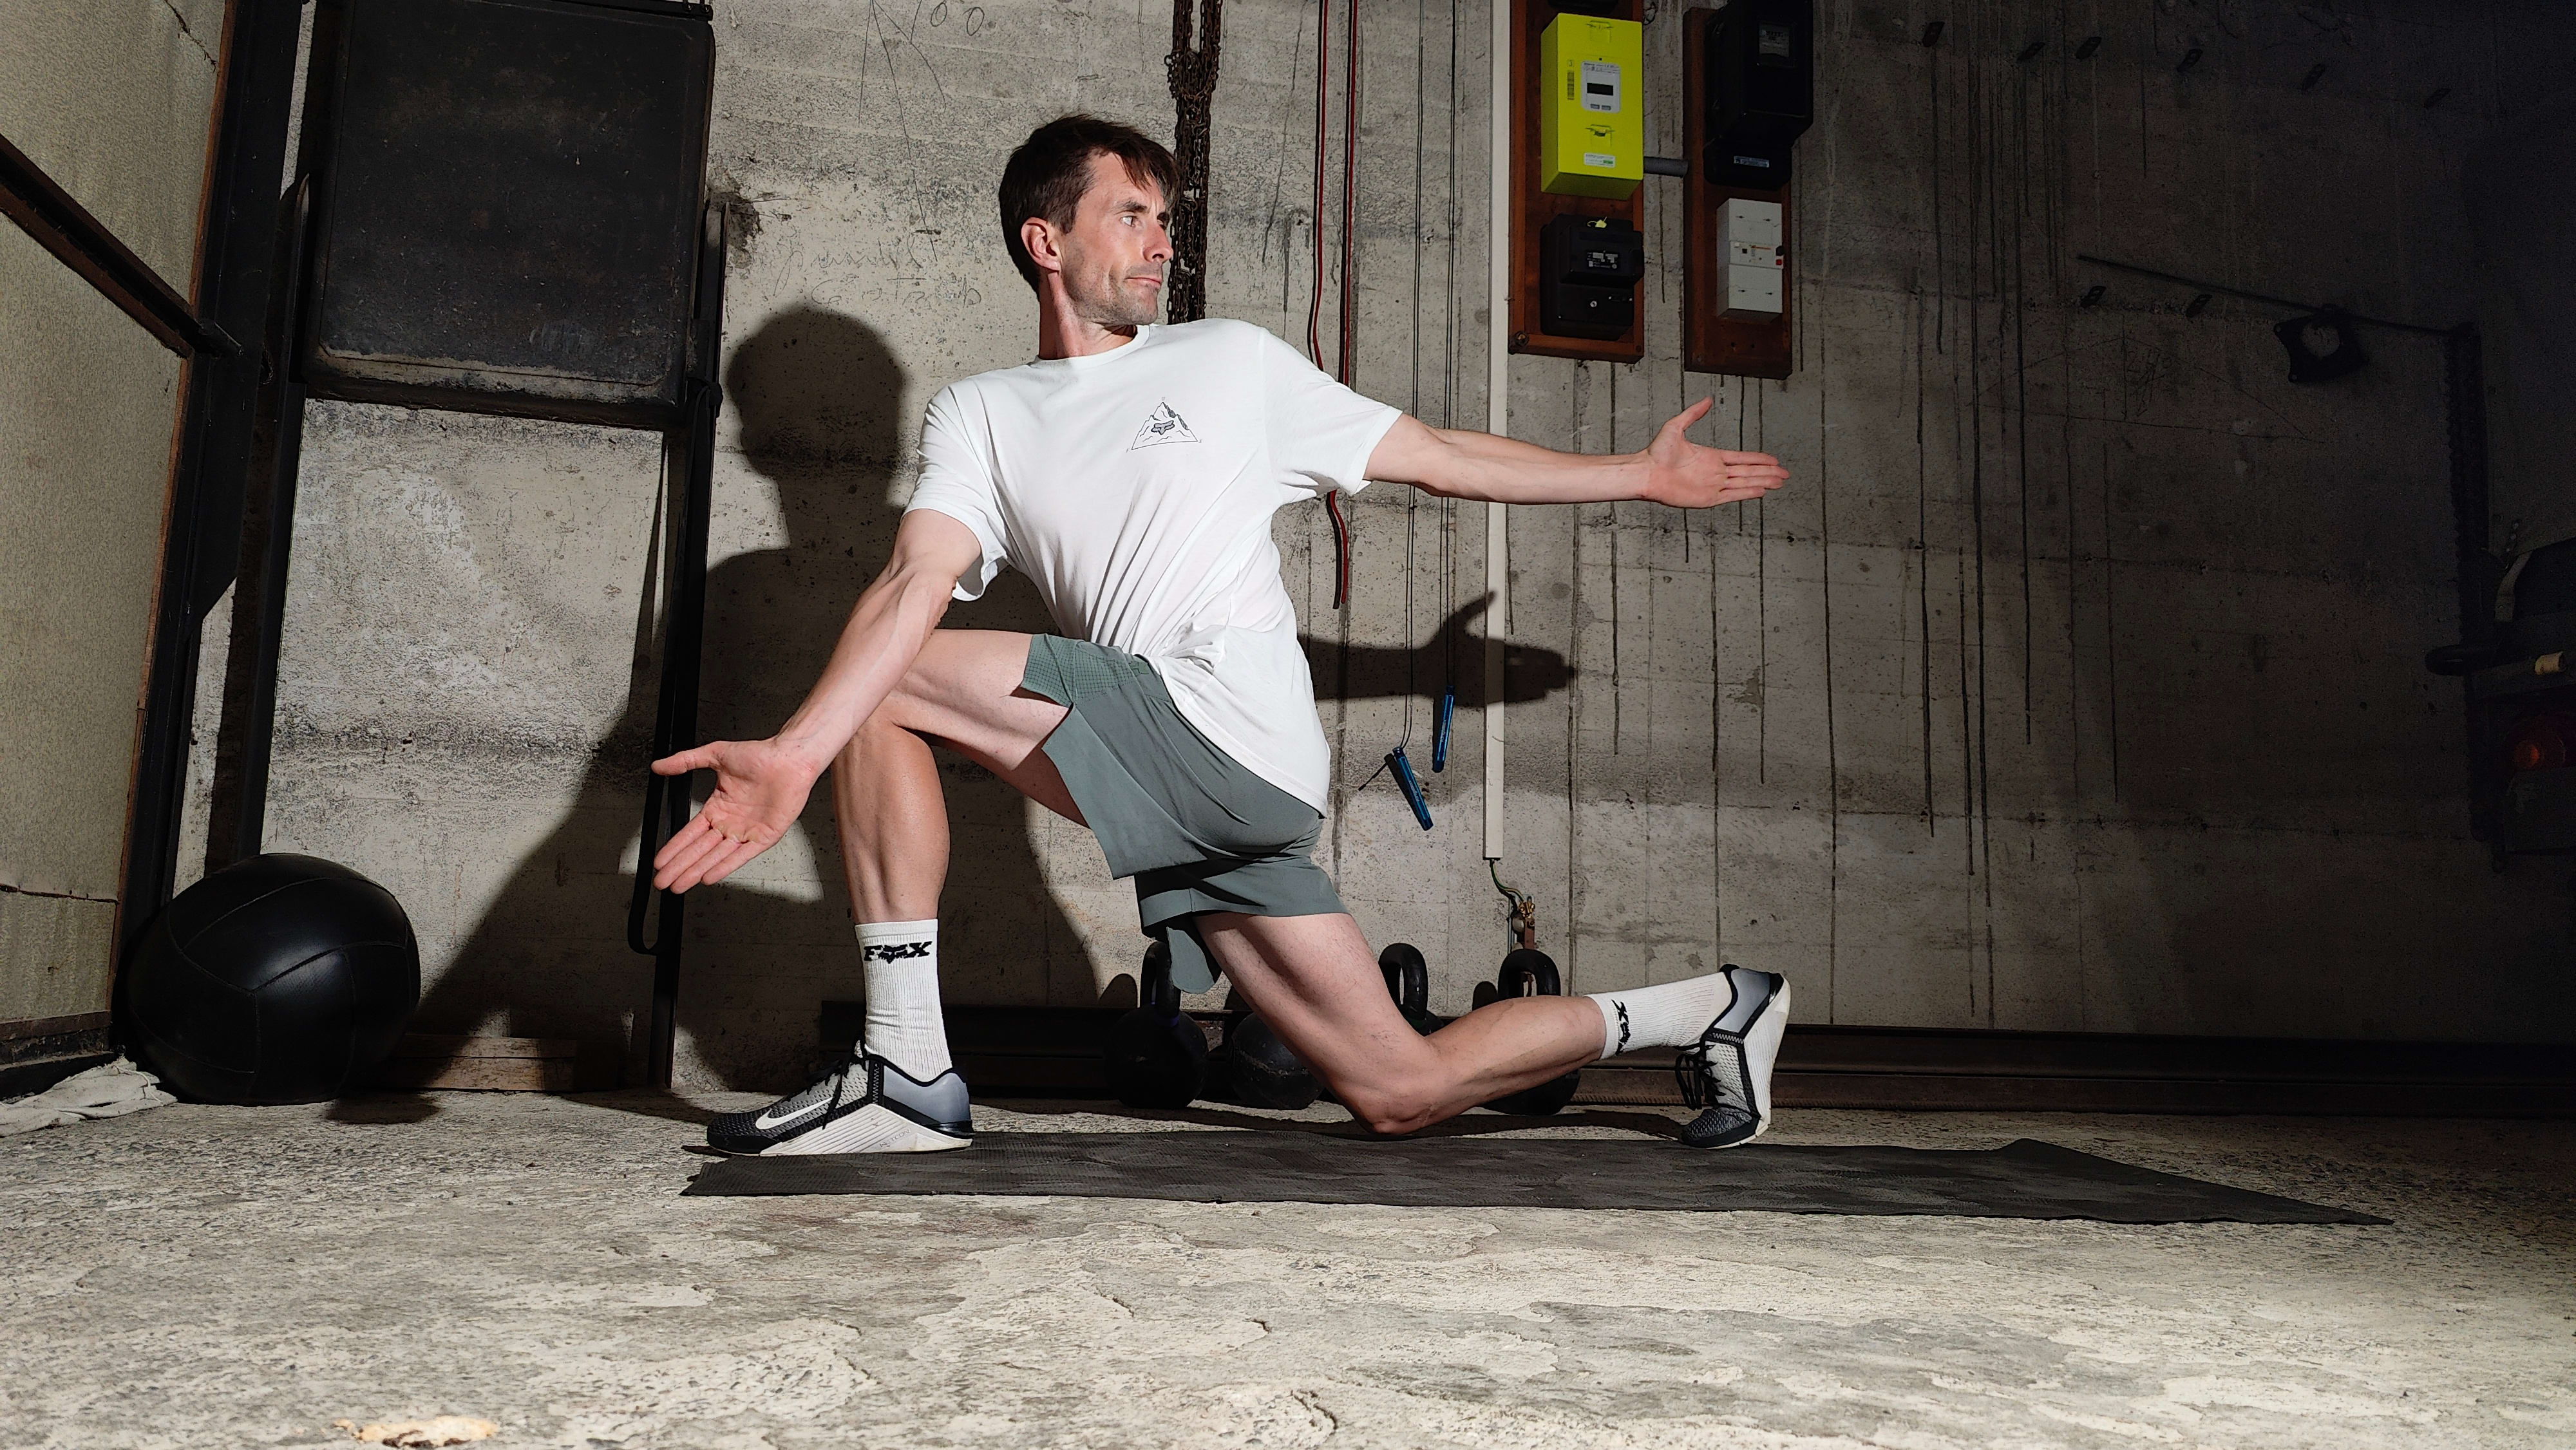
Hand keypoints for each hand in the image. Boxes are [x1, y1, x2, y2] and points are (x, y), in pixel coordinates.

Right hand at [647, 737, 819, 891]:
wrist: (789, 758)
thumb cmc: (760, 755)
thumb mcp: (715, 755)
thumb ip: (685, 761)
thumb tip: (659, 766)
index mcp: (718, 807)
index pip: (690, 833)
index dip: (674, 848)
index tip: (659, 861)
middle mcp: (730, 823)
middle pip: (699, 850)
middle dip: (679, 866)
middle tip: (662, 882)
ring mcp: (747, 831)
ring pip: (716, 856)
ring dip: (696, 870)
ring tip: (679, 885)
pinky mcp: (765, 837)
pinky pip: (742, 855)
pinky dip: (725, 866)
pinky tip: (708, 877)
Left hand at [1637, 398, 1788, 508]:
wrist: (1645, 472)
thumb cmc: (1656, 452)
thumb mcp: (1676, 426)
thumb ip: (1693, 413)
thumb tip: (1707, 399)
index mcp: (1711, 457)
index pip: (1741, 458)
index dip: (1758, 459)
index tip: (1773, 460)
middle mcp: (1714, 472)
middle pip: (1748, 471)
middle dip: (1767, 472)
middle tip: (1784, 474)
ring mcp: (1712, 485)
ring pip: (1744, 483)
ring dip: (1762, 482)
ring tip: (1779, 483)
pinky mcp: (1707, 498)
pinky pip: (1731, 496)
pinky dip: (1747, 493)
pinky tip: (1761, 491)